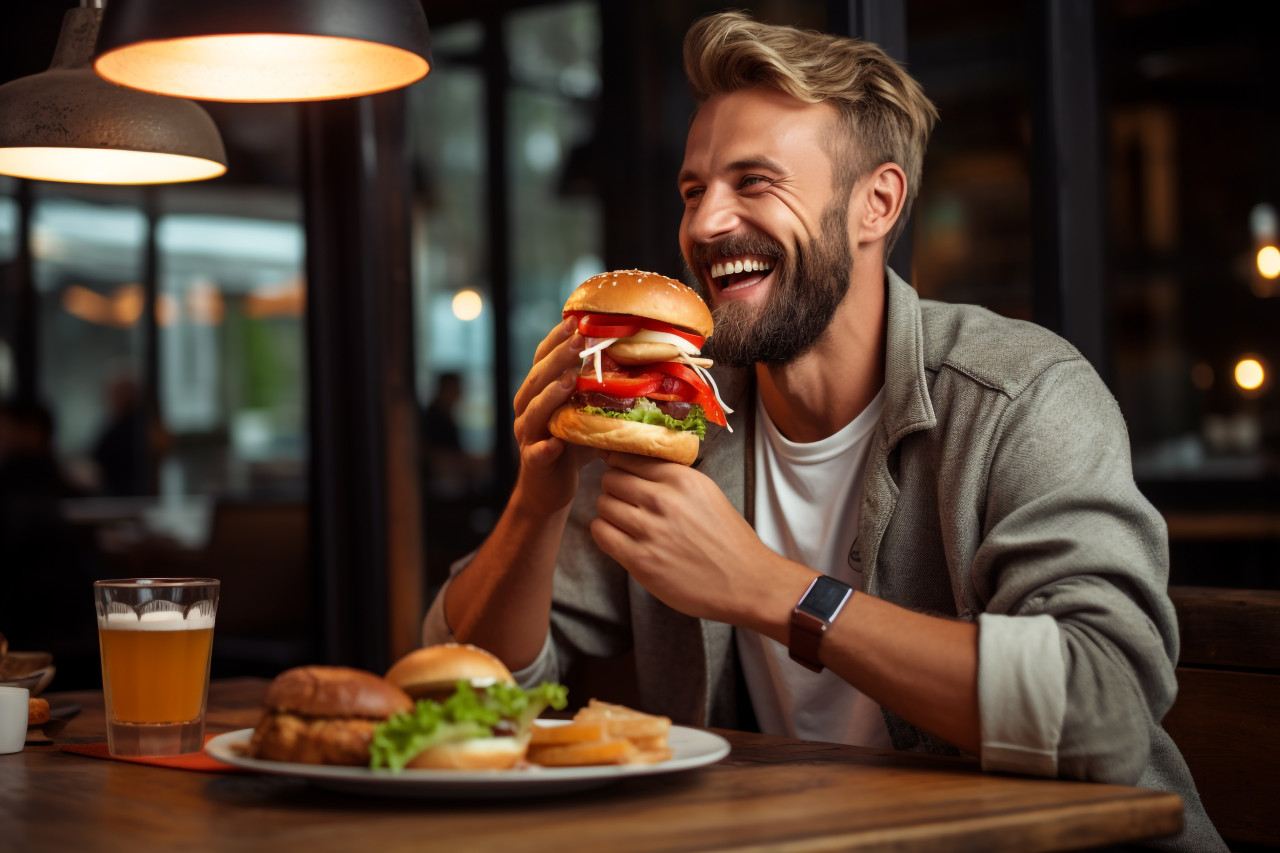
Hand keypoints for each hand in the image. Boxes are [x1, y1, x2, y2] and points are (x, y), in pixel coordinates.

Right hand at [511, 318, 595, 513]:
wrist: (548, 489)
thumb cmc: (571, 446)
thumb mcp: (585, 414)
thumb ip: (600, 394)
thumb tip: (643, 371)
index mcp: (538, 392)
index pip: (543, 360)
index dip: (556, 340)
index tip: (575, 320)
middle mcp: (527, 409)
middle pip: (538, 379)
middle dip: (558, 358)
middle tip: (579, 341)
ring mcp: (528, 435)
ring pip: (534, 411)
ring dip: (550, 395)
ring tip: (569, 380)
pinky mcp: (533, 462)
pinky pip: (537, 453)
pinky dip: (545, 448)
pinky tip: (555, 444)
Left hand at [590, 452, 796, 628]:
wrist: (746, 582)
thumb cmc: (728, 540)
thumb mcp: (707, 493)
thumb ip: (672, 478)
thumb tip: (635, 466)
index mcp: (682, 479)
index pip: (630, 458)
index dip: (619, 463)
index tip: (618, 469)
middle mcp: (663, 500)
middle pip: (612, 479)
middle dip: (614, 487)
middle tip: (623, 499)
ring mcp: (649, 530)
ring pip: (603, 504)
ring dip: (609, 510)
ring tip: (623, 520)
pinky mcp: (639, 559)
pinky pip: (601, 533)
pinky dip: (604, 531)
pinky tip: (619, 536)